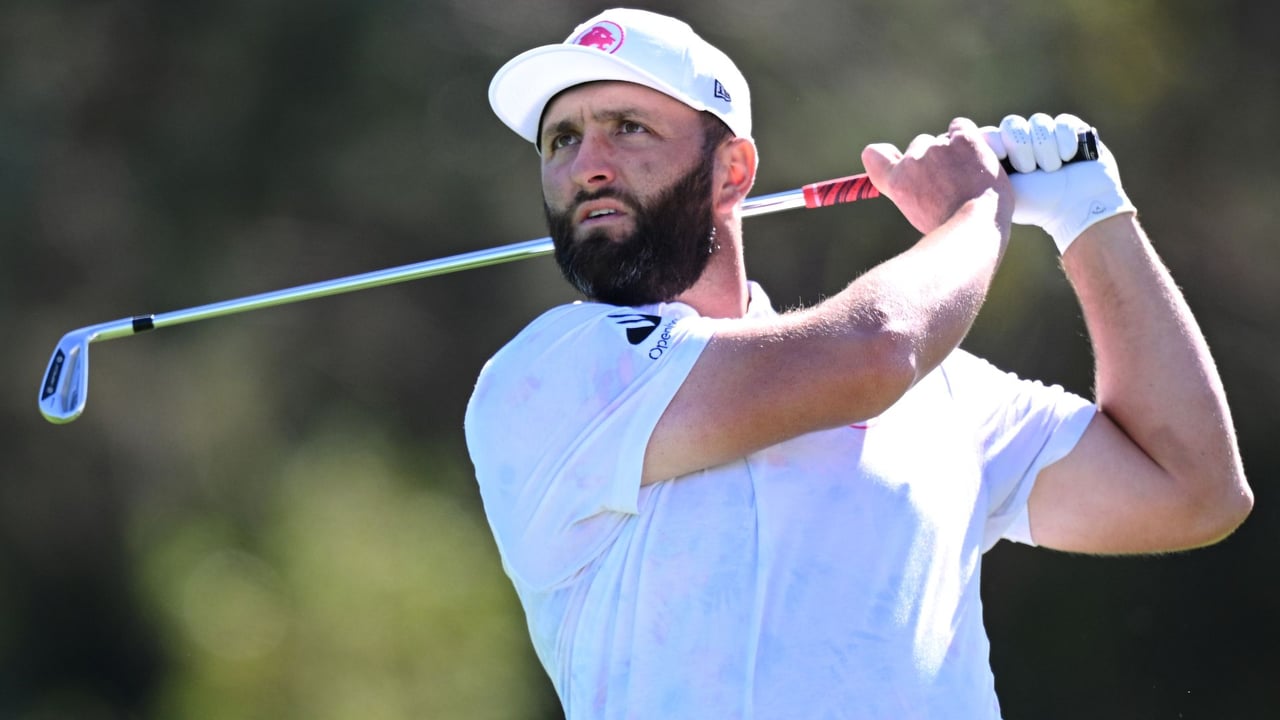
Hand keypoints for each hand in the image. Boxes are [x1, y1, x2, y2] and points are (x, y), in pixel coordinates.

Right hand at [862, 117, 1011, 234]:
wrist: (976, 225)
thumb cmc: (951, 226)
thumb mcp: (917, 213)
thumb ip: (907, 191)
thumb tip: (909, 180)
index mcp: (896, 183)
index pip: (874, 156)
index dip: (884, 155)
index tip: (899, 162)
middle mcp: (912, 161)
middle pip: (920, 145)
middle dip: (934, 159)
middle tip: (952, 183)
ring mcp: (938, 148)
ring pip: (944, 140)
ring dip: (955, 152)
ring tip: (968, 178)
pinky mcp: (962, 140)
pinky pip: (960, 126)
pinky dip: (967, 137)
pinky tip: (974, 154)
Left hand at [982, 113, 1136, 253]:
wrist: (1077, 209)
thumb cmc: (1037, 204)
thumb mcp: (1002, 190)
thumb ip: (980, 172)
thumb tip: (955, 154)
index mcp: (1003, 154)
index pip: (990, 133)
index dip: (995, 142)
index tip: (1001, 159)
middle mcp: (1023, 140)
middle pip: (1012, 124)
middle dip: (1021, 149)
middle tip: (1029, 170)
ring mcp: (1047, 134)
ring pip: (1038, 123)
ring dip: (1045, 149)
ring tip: (1052, 170)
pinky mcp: (1072, 130)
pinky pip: (1062, 122)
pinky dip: (1065, 140)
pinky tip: (1069, 158)